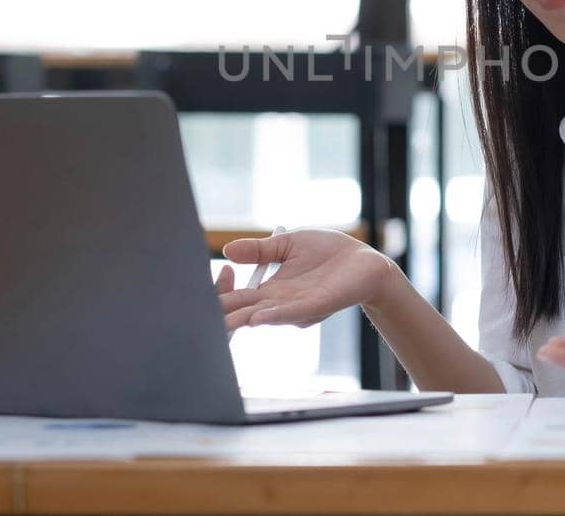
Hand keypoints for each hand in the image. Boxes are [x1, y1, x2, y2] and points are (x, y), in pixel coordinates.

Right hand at [217, 227, 397, 331]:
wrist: (364, 260)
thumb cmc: (329, 252)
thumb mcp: (288, 244)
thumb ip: (259, 250)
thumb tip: (227, 249)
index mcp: (271, 289)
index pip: (238, 296)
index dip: (224, 290)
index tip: (219, 274)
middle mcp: (280, 302)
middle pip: (245, 311)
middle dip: (224, 312)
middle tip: (200, 314)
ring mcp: (297, 307)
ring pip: (264, 316)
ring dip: (243, 318)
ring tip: (223, 321)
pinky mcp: (316, 306)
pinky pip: (291, 314)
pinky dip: (273, 315)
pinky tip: (257, 317)